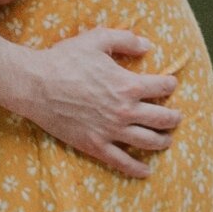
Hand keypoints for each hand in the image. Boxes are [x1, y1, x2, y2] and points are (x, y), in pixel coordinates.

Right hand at [14, 28, 178, 179]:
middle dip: (173, 118)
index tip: (170, 84)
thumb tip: (147, 45)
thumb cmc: (65, 59)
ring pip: (148, 142)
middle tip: (176, 117)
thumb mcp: (97, 39)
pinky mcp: (95, 145)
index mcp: (129, 85)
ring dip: (162, 141)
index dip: (169, 84)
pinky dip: (137, 169)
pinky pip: (121, 161)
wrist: (36, 84)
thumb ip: (126, 39)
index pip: (162, 87)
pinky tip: (146, 172)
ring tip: (167, 140)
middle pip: (162, 118)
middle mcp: (125, 111)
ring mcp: (111, 131)